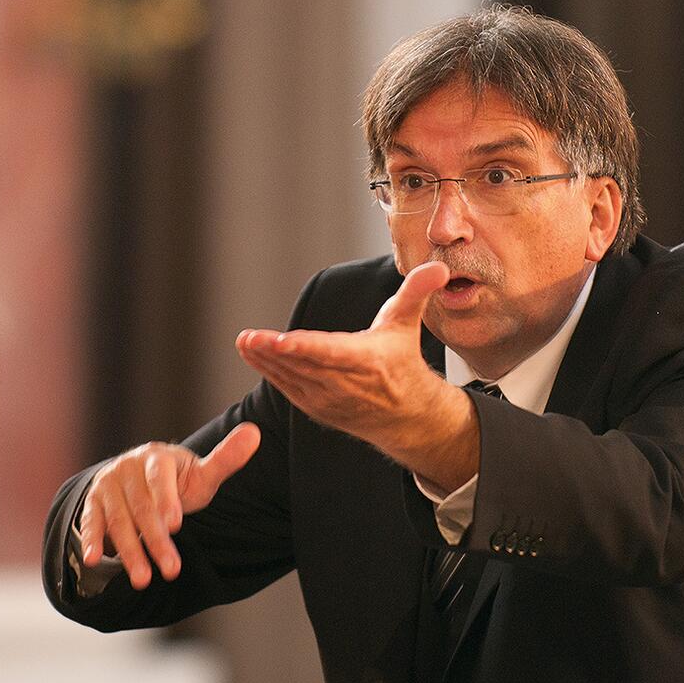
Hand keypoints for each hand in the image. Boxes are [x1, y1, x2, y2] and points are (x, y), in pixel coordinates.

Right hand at [79, 422, 260, 588]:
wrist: (139, 477)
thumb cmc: (179, 480)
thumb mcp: (201, 473)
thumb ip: (226, 459)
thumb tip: (255, 433)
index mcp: (156, 457)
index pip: (159, 478)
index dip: (166, 500)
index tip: (175, 525)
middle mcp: (128, 467)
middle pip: (141, 507)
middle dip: (155, 540)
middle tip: (171, 570)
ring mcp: (107, 485)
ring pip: (119, 521)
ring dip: (130, 551)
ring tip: (144, 579)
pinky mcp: (93, 503)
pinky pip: (92, 522)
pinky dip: (91, 540)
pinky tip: (94, 559)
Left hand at [235, 261, 478, 490]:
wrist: (406, 413)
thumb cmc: (401, 360)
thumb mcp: (407, 323)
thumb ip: (417, 292)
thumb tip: (438, 269)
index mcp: (368, 360)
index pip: (330, 352)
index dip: (303, 347)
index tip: (278, 340)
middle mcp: (347, 383)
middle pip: (305, 366)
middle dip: (274, 353)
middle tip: (248, 337)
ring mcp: (331, 399)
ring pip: (293, 378)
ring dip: (265, 361)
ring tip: (245, 342)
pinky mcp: (318, 408)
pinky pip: (289, 388)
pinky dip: (270, 373)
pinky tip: (253, 355)